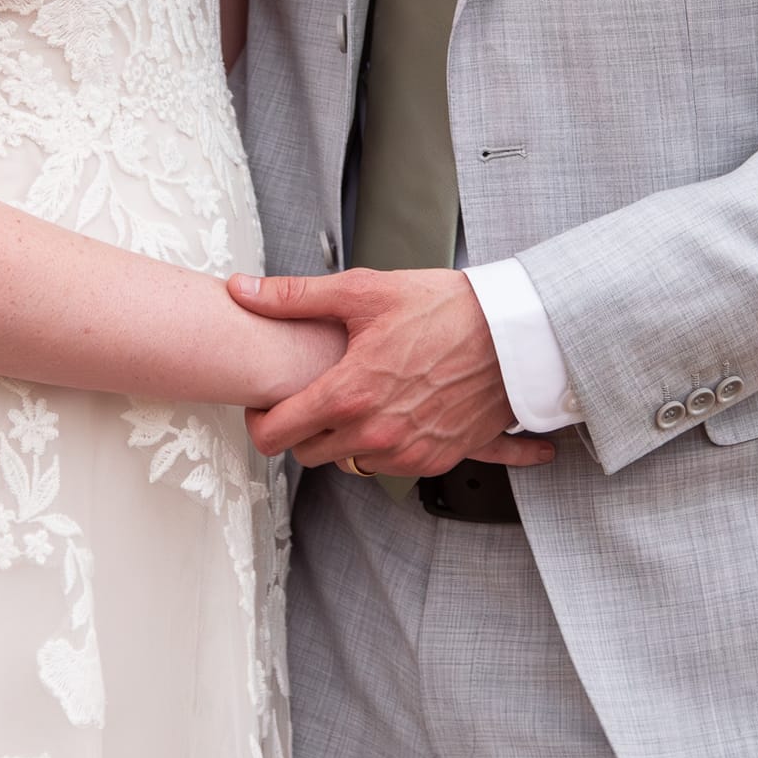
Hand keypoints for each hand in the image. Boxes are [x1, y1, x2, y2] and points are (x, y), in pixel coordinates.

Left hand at [234, 266, 557, 476]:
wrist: (513, 333)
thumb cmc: (445, 308)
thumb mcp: (364, 291)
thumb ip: (296, 297)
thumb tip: (243, 291)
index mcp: (348, 395)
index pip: (274, 435)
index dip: (259, 420)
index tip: (267, 403)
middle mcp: (374, 434)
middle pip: (307, 453)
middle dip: (302, 426)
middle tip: (314, 393)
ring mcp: (406, 453)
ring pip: (348, 462)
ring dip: (344, 437)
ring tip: (359, 397)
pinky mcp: (436, 460)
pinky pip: (389, 467)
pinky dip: (384, 445)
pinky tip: (393, 410)